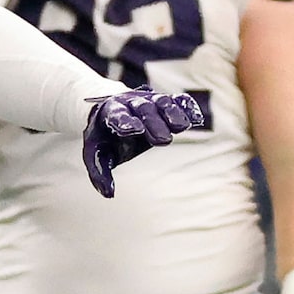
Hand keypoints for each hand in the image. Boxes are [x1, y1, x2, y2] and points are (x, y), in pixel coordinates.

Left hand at [80, 88, 204, 196]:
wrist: (112, 111)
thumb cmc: (105, 137)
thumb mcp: (96, 154)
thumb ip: (99, 173)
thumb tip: (108, 193)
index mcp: (109, 114)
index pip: (118, 116)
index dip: (126, 122)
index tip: (134, 130)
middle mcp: (130, 103)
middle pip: (143, 109)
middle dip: (154, 123)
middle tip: (164, 140)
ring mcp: (149, 100)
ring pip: (161, 101)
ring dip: (172, 113)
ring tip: (183, 126)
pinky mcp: (164, 102)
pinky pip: (177, 101)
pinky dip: (187, 107)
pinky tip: (197, 119)